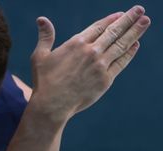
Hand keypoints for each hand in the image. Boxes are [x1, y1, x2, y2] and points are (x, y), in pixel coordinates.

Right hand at [29, 6, 150, 119]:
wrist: (52, 105)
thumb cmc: (44, 81)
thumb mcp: (39, 56)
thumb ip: (45, 36)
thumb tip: (41, 19)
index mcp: (76, 44)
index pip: (99, 27)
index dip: (111, 19)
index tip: (121, 14)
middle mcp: (91, 52)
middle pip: (114, 31)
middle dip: (129, 19)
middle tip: (140, 10)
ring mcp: (100, 65)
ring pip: (122, 44)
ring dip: (136, 32)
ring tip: (145, 22)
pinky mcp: (106, 79)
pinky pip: (121, 62)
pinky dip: (129, 52)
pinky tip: (135, 45)